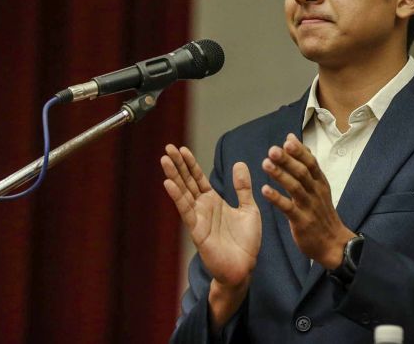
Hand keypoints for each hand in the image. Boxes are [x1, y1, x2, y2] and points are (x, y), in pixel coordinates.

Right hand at [160, 145, 260, 289]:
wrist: (244, 267)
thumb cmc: (246, 241)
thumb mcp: (249, 208)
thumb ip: (243, 187)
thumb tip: (239, 163)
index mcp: (214, 201)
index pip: (198, 178)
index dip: (190, 164)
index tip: (181, 149)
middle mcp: (203, 207)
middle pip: (187, 181)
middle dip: (178, 165)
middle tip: (168, 147)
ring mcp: (198, 218)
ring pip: (184, 192)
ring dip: (174, 176)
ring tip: (164, 160)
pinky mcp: (197, 230)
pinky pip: (186, 211)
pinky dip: (177, 197)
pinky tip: (169, 183)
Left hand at [260, 133, 354, 268]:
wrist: (333, 243)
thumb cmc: (321, 211)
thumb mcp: (318, 185)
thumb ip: (304, 162)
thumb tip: (291, 138)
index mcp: (320, 182)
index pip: (311, 163)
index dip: (300, 152)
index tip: (287, 140)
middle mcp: (316, 192)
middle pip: (303, 173)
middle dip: (288, 160)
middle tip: (273, 150)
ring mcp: (310, 207)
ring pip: (295, 188)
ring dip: (280, 175)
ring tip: (265, 164)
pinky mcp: (302, 222)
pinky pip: (289, 208)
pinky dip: (277, 199)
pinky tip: (265, 190)